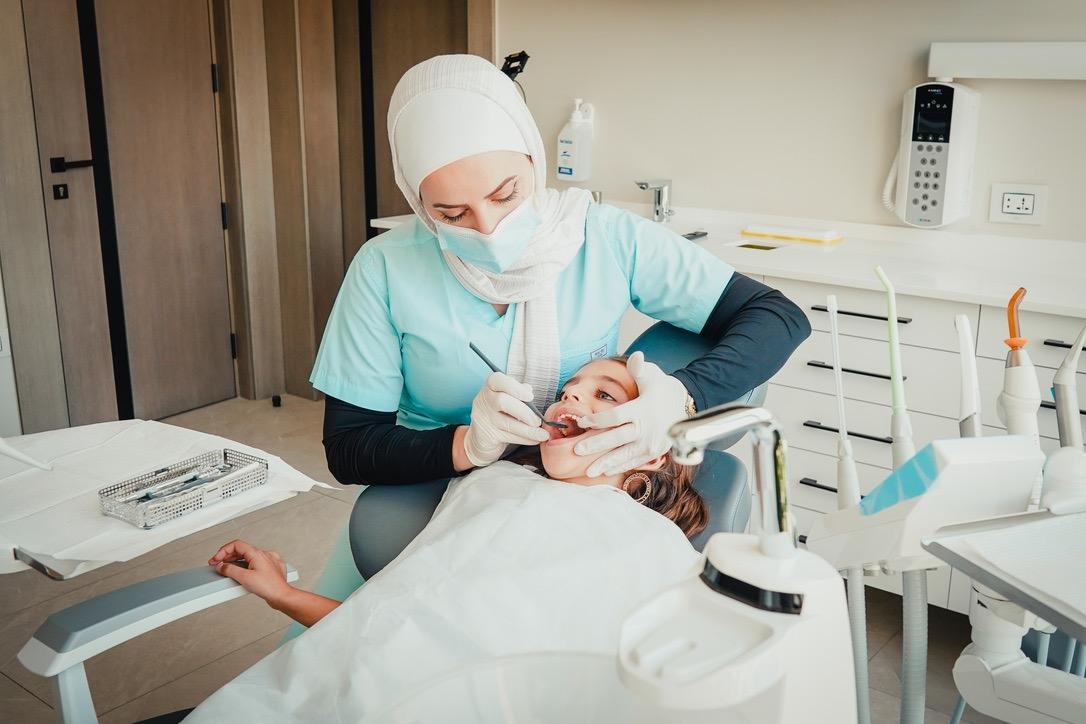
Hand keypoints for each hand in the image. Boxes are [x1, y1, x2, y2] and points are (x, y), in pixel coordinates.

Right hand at [209, 539, 291, 607]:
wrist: (282, 596)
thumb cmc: (269, 587)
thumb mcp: (244, 578)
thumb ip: (230, 570)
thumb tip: (221, 566)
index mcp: (257, 553)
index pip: (236, 545)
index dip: (223, 551)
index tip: (215, 559)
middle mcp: (264, 554)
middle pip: (242, 550)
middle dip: (228, 557)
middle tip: (218, 565)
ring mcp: (269, 561)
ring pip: (248, 557)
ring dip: (236, 562)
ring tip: (227, 570)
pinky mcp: (270, 568)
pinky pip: (255, 563)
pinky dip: (246, 566)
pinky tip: (242, 574)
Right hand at [463, 372, 549, 466]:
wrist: (482, 439)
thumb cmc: (500, 414)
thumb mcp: (509, 399)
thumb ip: (518, 393)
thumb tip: (529, 390)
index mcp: (491, 387)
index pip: (498, 380)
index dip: (516, 387)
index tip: (530, 397)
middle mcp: (483, 400)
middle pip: (502, 401)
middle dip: (524, 412)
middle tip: (538, 421)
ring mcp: (482, 418)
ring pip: (506, 423)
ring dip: (528, 430)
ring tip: (542, 434)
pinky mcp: (484, 436)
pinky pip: (507, 437)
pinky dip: (524, 439)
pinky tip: (535, 440)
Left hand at [573, 351, 688, 476]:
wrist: (685, 405)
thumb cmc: (662, 389)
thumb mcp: (652, 376)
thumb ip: (640, 368)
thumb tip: (637, 356)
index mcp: (642, 409)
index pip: (615, 417)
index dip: (597, 420)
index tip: (582, 421)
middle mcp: (646, 428)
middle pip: (616, 438)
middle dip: (596, 445)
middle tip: (577, 450)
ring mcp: (651, 443)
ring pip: (624, 455)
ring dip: (605, 463)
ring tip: (588, 471)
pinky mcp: (655, 452)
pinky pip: (634, 462)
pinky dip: (620, 467)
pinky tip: (605, 471)